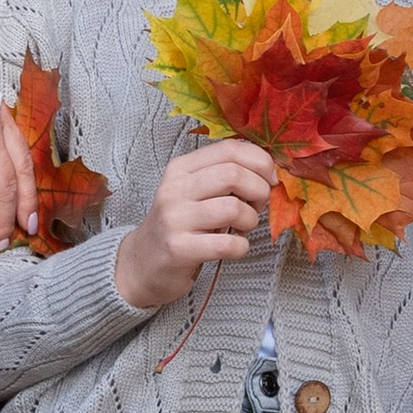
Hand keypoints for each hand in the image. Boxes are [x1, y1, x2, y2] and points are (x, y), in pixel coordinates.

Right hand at [115, 139, 274, 313]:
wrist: (143, 263)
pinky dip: (241, 247)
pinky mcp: (179, 249)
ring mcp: (175, 219)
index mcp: (181, 168)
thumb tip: (269, 170)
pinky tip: (234, 247)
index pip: (229, 149)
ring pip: (233, 208)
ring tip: (243, 228)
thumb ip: (224, 175)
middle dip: (259, 190)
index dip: (260, 161)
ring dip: (251, 220)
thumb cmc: (179, 225)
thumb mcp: (194, 192)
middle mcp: (175, 189)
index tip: (269, 179)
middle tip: (257, 206)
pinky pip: (227, 244)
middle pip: (233, 174)